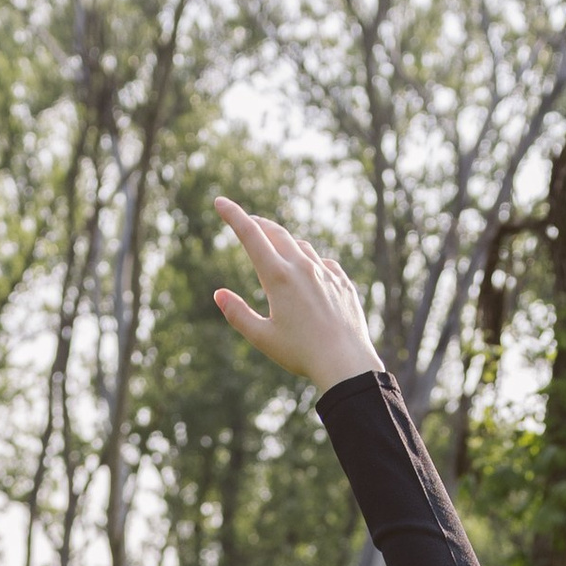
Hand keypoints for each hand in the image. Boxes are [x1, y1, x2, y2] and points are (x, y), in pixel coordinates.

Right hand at [211, 197, 381, 389]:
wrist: (347, 363)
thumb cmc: (301, 353)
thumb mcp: (262, 337)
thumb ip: (238, 314)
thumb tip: (218, 294)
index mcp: (278, 277)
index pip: (250, 235)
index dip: (233, 215)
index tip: (220, 201)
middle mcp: (303, 267)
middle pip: (276, 233)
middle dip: (258, 223)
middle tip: (248, 221)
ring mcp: (326, 273)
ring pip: (301, 246)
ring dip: (285, 242)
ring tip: (276, 247)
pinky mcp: (343, 283)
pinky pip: (324, 263)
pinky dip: (310, 261)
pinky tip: (308, 271)